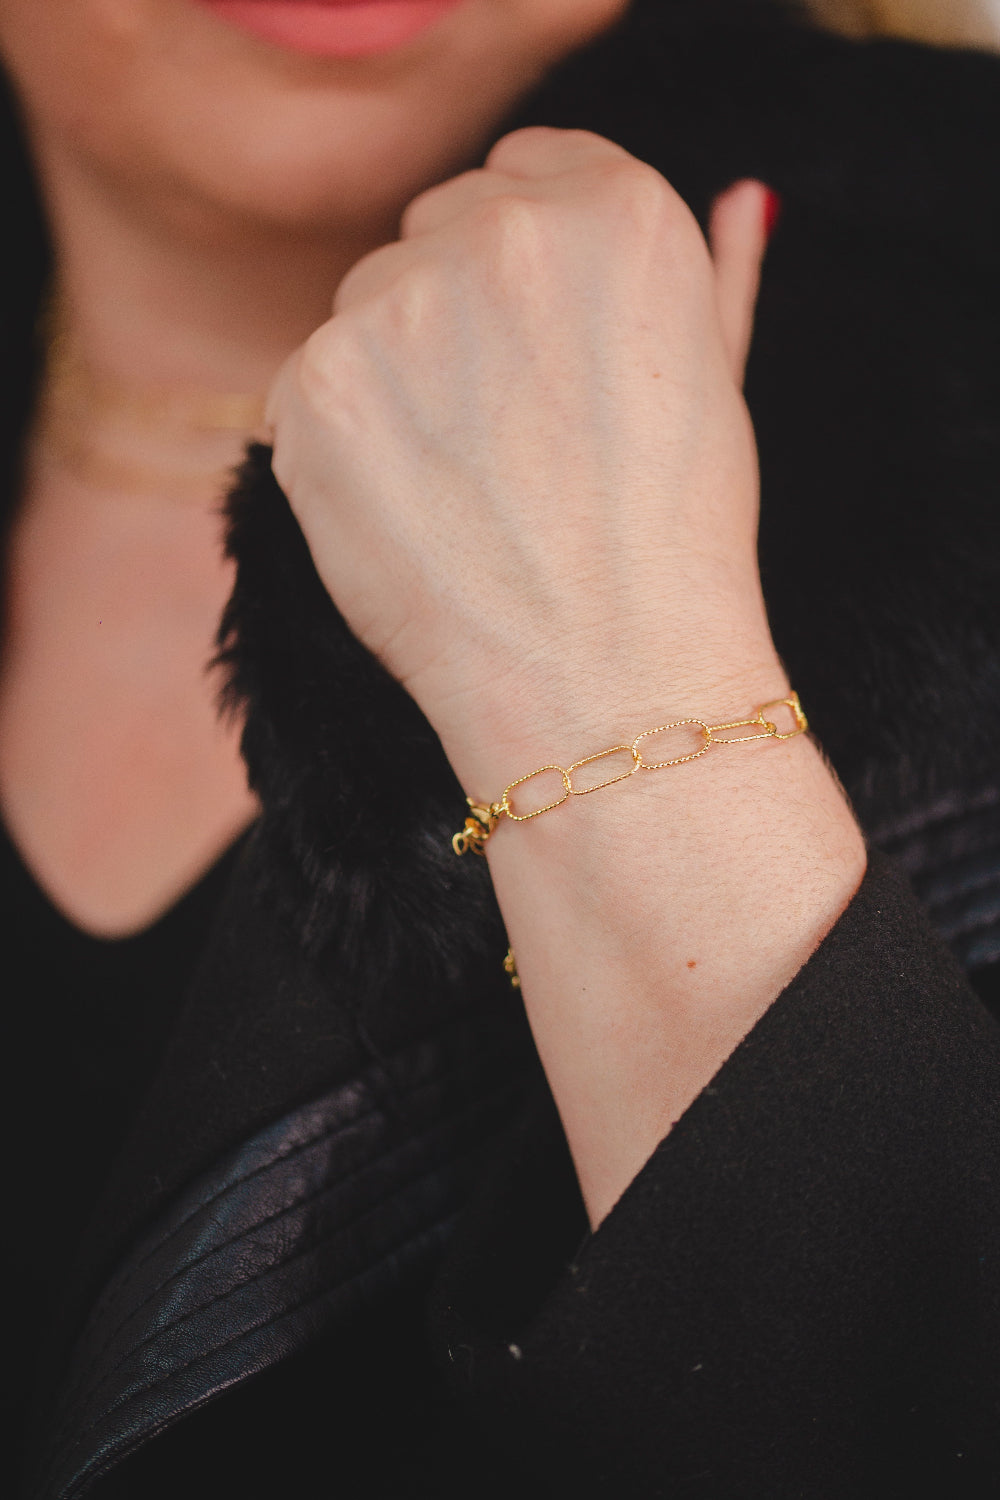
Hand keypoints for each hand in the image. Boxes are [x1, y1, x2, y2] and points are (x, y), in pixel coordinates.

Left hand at [268, 131, 865, 1226]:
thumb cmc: (674, 548)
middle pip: (440, 228)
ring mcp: (395, 306)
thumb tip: (734, 200)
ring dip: (403, 373)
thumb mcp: (719, 390)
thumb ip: (711, 278)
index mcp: (616, 212)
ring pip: (371, 305)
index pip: (533, 167)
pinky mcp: (311, 389)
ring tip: (469, 487)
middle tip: (509, 433)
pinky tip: (413, 512)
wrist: (602, 688)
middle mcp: (500, 232)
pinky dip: (349, 440)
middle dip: (464, 311)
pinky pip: (315, 384)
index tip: (538, 336)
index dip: (532, 257)